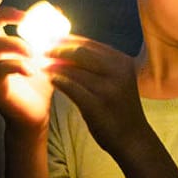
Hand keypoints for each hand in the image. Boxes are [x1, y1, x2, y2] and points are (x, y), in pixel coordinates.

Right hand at [0, 0, 55, 129]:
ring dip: (15, 44)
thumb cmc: (38, 86)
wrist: (35, 117)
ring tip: (34, 52)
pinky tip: (33, 70)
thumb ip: (47, 37)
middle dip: (4, 16)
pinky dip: (17, 65)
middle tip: (24, 17)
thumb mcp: (44, 57)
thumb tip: (59, 13)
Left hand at [47, 37, 146, 153]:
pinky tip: (52, 80)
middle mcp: (118, 71)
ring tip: (44, 66)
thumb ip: (100, 65)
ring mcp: (108, 88)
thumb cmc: (120, 109)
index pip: (91, 44)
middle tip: (44, 51)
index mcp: (122, 62)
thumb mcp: (117, 80)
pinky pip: (71, 87)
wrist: (133, 138)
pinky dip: (58, 81)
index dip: (69, 40)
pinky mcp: (97, 104)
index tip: (52, 39)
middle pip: (81, 52)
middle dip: (59, 49)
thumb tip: (70, 49)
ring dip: (55, 66)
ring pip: (74, 70)